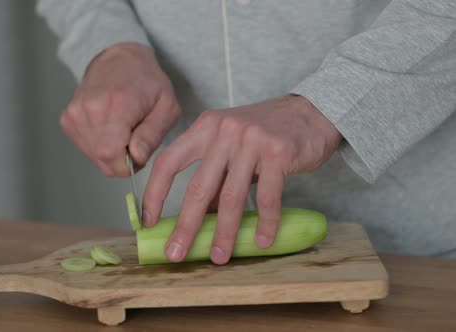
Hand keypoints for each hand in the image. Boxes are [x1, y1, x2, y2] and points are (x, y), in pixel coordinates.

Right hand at [60, 43, 180, 175]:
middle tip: (135, 135)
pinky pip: (87, 148)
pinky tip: (110, 125)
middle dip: (123, 158)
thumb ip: (153, 135)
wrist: (119, 59)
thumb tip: (137, 157)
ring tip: (123, 127)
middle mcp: (88, 110)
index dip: (129, 163)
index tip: (139, 148)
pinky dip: (101, 144)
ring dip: (113, 151)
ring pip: (95, 157)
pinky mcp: (67, 120)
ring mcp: (74, 115)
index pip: (111, 155)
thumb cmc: (148, 82)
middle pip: (104, 160)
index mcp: (115, 105)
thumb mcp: (166, 106)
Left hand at [142, 94, 341, 263]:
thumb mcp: (231, 145)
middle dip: (185, 226)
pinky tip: (263, 241)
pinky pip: (267, 197)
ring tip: (219, 257)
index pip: (168, 162)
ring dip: (224, 233)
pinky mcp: (278, 152)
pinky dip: (265, 223)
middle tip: (176, 253)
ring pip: (231, 197)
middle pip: (198, 187)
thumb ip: (214, 176)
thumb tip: (196, 217)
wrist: (311, 112)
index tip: (148, 221)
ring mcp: (251, 141)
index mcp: (204, 128)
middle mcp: (223, 132)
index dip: (154, 193)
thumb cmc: (265, 132)